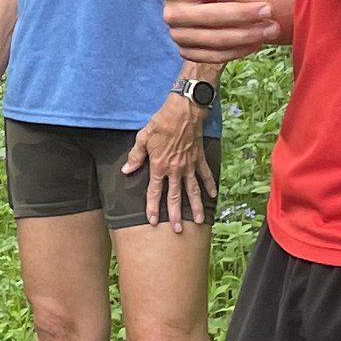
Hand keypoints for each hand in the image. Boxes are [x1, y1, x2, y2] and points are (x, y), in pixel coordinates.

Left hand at [124, 101, 216, 229]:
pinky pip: (205, 175)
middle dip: (175, 215)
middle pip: (175, 197)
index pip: (154, 192)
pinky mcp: (199, 158)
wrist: (183, 111)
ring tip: (199, 220)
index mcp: (159, 166)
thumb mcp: (143, 138)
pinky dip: (210, 185)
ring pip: (193, 190)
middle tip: (177, 229)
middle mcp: (175, 170)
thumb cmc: (161, 123)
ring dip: (196, 206)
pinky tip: (213, 195)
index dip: (153, 207)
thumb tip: (127, 170)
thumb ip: (136, 156)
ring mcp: (189, 165)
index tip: (152, 221)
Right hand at [165, 0, 282, 62]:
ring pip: (217, 38)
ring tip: (272, 29)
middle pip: (215, 15)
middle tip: (272, 11)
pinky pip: (215, 56)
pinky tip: (258, 42)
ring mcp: (177, 35)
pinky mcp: (186, 52)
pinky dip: (238, 50)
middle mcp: (171, 12)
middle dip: (247, 13)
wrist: (193, 6)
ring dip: (248, 35)